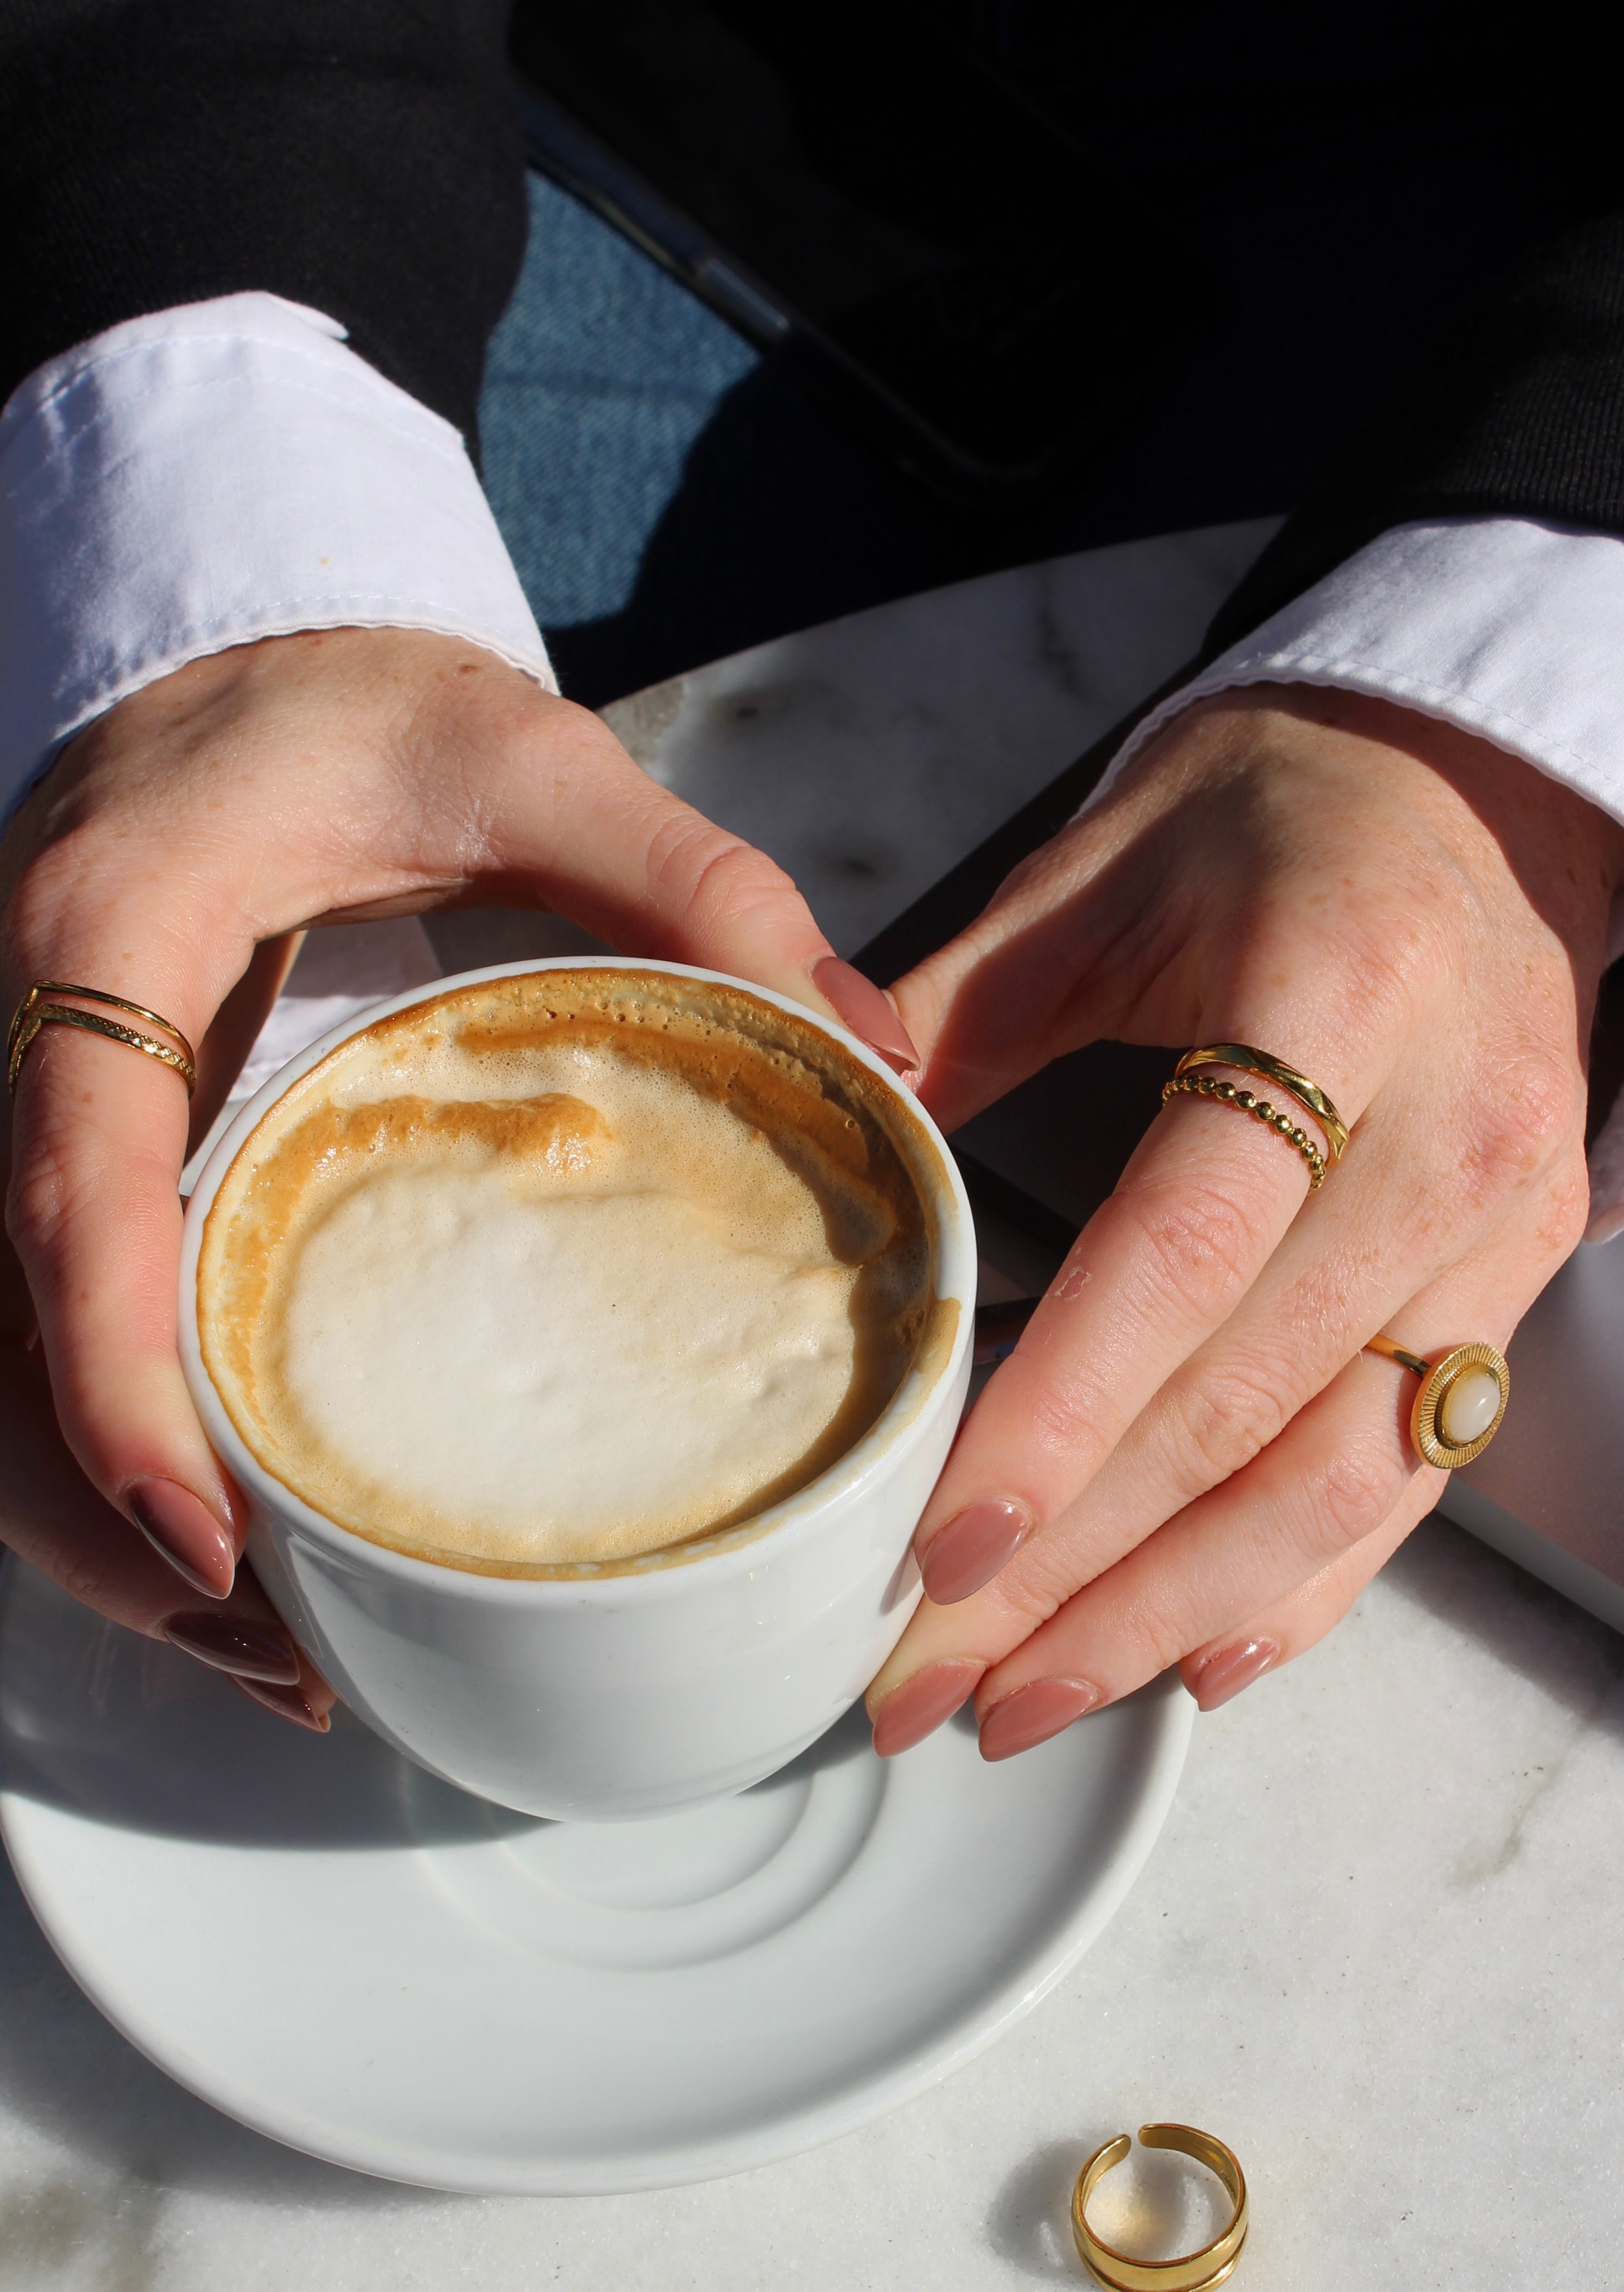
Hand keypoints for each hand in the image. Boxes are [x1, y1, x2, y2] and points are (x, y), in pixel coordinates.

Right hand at [0, 626, 912, 1725]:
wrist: (225, 652)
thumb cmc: (347, 699)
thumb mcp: (522, 754)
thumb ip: (690, 880)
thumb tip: (871, 1042)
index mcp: (108, 945)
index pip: (69, 1194)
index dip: (115, 1378)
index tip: (210, 1529)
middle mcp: (25, 1042)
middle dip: (104, 1514)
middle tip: (270, 1637)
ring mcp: (24, 1107)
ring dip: (100, 1517)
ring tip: (266, 1639)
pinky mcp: (67, 1152)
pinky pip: (38, 1328)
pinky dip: (116, 1445)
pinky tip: (232, 1536)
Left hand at [866, 684, 1623, 1757]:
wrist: (1489, 799)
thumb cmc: (1275, 818)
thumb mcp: (1098, 874)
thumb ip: (953, 1011)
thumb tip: (807, 1120)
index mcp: (1338, 1001)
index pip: (1185, 1256)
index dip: (1061, 1420)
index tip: (940, 1548)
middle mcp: (1450, 1137)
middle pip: (1251, 1405)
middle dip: (1079, 1573)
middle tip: (926, 1680)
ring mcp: (1508, 1229)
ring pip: (1339, 1477)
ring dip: (1173, 1614)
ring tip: (1024, 1702)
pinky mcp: (1524, 1287)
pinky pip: (1414, 1475)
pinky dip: (1306, 1586)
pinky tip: (1195, 1663)